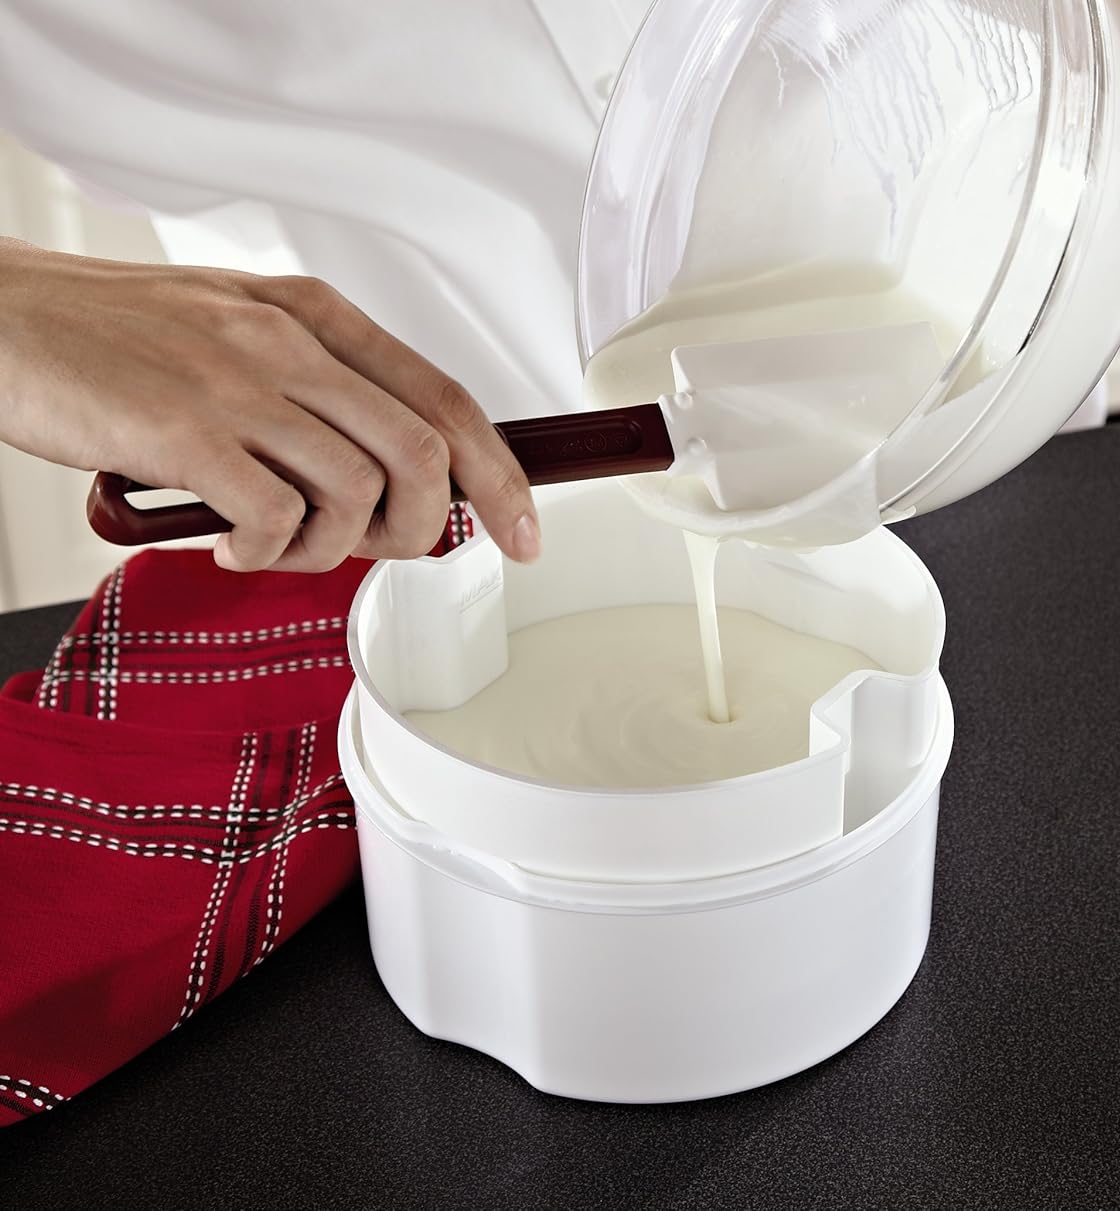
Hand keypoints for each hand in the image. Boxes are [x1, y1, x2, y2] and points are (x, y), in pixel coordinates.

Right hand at [0, 238, 539, 571]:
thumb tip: (391, 469)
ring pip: (357, 491)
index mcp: (313, 315)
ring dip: (333, 547)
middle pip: (422, 453)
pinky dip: (268, 552)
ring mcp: (238, 384)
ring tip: (280, 544)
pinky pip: (276, 518)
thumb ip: (316, 386)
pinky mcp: (184, 432)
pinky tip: (231, 544)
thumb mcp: (237, 328)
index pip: (445, 399)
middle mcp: (289, 342)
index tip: (525, 531)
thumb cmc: (115, 335)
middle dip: (425, 526)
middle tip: (383, 550)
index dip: (500, 474)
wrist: (0, 317)